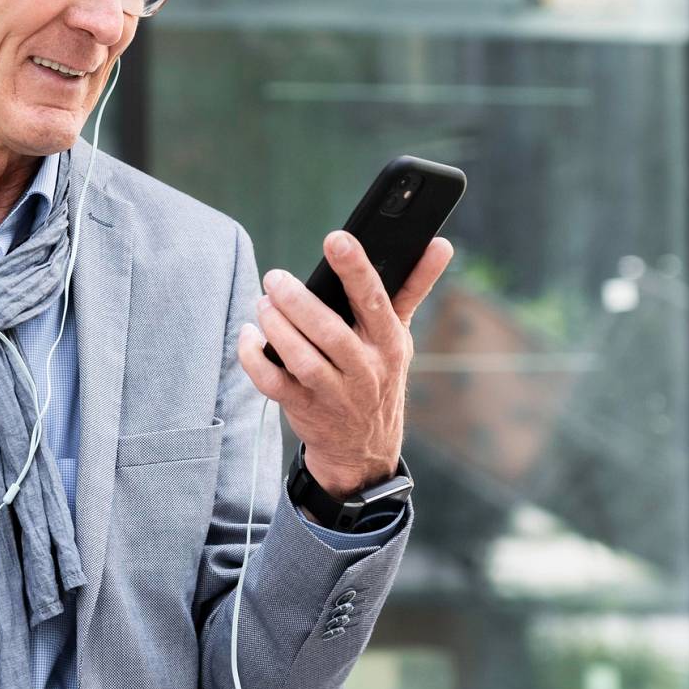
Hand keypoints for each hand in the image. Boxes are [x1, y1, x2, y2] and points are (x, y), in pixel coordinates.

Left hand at [236, 232, 453, 497]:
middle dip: (299, 302)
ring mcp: (334, 393)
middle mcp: (365, 369)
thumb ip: (414, 287)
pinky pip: (274, 384)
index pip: (374, 300)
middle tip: (275, 278)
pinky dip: (255, 358)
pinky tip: (248, 336)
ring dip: (277, 328)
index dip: (355, 269)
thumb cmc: (379, 375)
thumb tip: (440, 244)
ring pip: (302, 359)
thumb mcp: (400, 335)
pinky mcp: (304, 409)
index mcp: (389, 342)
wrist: (364, 449)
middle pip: (330, 332)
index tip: (336, 239)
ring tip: (263, 303)